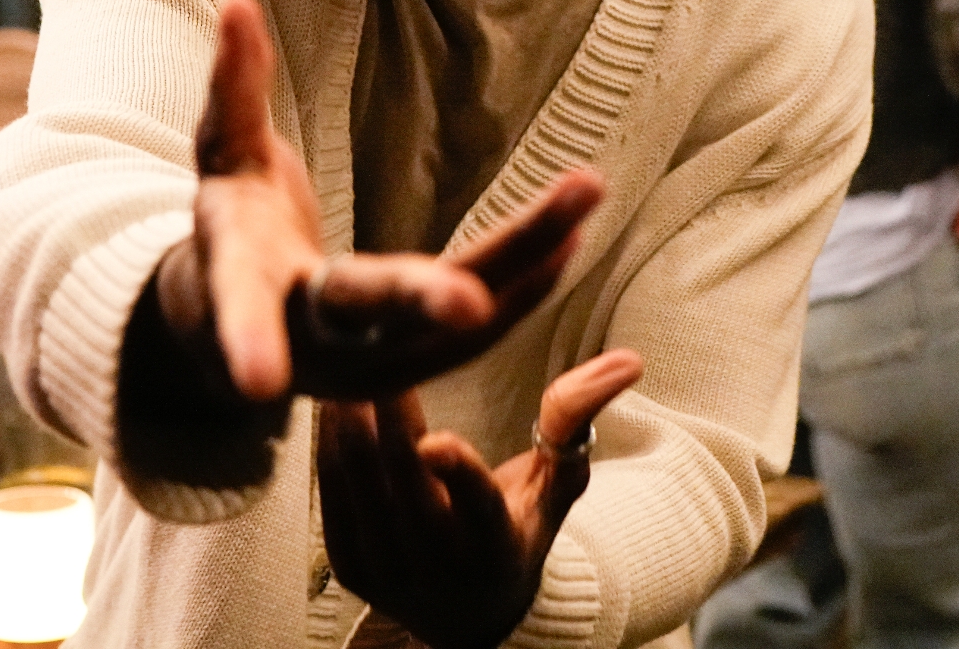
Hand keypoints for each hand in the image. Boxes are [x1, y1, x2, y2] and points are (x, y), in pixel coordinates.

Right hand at [155, 0, 604, 405]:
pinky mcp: (416, 365)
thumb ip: (234, 87)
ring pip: (450, 329)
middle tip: (470, 304)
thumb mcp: (223, 155)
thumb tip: (236, 2)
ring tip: (581, 197)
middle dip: (418, 305)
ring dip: (520, 267)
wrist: (247, 327)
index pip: (243, 307)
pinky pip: (478, 334)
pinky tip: (570, 241)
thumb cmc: (233, 224)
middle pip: (365, 315)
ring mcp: (367, 365)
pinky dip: (524, 285)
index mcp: (246, 288)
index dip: (248, 336)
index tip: (260, 384)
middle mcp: (309, 341)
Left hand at [317, 348, 643, 648]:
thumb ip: (577, 420)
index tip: (438, 436)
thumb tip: (628, 360)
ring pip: (358, 480)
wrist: (471, 616)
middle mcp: (441, 566)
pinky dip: (330, 442)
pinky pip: (332, 492)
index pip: (477, 507)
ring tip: (349, 357)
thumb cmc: (521, 527)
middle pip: (404, 481)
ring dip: (349, 416)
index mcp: (498, 545)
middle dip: (386, 411)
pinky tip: (334, 398)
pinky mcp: (351, 567)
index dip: (457, 474)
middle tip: (377, 343)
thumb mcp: (557, 484)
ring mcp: (390, 570)